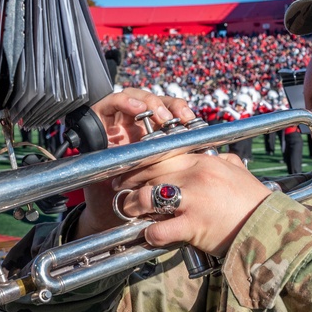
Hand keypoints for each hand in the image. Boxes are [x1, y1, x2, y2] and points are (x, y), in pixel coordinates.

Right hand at [75, 89, 197, 237]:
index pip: (171, 114)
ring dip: (151, 103)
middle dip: (170, 106)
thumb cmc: (136, 200)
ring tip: (162, 116)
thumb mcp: (163, 180)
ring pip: (136, 98)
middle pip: (156, 104)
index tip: (195, 122)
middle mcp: (135, 128)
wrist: (106, 214)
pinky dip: (126, 101)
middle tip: (181, 118)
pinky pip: (111, 102)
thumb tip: (213, 157)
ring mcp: (117, 123)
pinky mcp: (98, 121)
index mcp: (153, 138)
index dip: (183, 113)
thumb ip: (181, 168)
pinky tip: (138, 110)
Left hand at [113, 152, 271, 256]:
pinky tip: (149, 235)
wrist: (270, 228)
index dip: (141, 163)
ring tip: (130, 211)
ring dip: (133, 206)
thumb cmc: (254, 202)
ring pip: (147, 198)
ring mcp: (194, 200)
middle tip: (122, 190)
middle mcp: (196, 176)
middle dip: (130, 182)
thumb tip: (217, 155)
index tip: (131, 170)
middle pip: (149, 173)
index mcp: (204, 161)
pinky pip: (159, 229)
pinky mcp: (194, 226)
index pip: (162, 155)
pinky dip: (149, 234)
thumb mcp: (238, 172)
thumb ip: (224, 161)